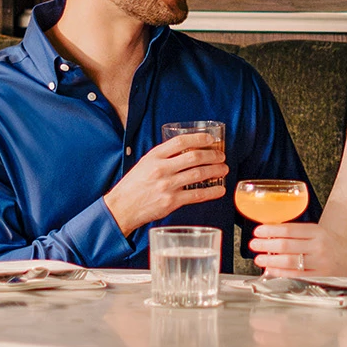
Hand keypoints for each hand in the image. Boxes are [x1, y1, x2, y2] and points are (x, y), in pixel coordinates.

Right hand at [103, 134, 225, 235]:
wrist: (122, 207)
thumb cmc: (133, 186)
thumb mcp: (144, 164)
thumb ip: (163, 157)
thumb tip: (185, 151)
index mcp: (154, 156)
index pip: (180, 142)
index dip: (199, 138)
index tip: (210, 139)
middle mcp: (161, 169)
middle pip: (194, 157)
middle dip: (212, 156)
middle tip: (221, 156)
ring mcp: (167, 185)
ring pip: (198, 174)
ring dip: (215, 171)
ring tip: (224, 169)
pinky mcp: (171, 201)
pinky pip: (197, 195)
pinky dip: (211, 192)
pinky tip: (220, 190)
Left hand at [251, 223, 346, 276]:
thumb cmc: (340, 250)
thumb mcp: (324, 235)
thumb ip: (303, 235)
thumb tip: (275, 235)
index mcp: (319, 232)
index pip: (289, 229)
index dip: (270, 230)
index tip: (258, 230)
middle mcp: (319, 246)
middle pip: (286, 244)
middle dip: (266, 244)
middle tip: (253, 244)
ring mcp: (320, 262)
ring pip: (289, 260)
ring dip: (270, 259)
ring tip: (258, 258)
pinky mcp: (321, 277)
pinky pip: (296, 274)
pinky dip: (280, 272)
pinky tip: (270, 270)